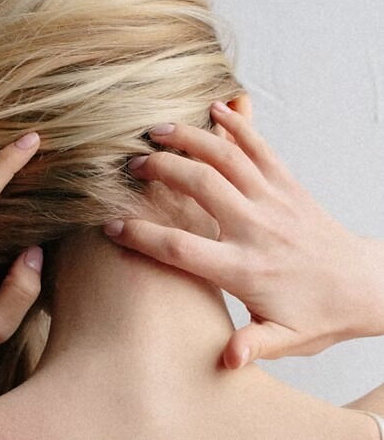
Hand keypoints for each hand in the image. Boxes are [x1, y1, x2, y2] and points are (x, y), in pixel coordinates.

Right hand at [104, 101, 383, 369]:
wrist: (365, 284)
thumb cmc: (320, 314)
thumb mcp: (287, 340)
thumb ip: (254, 346)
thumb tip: (226, 361)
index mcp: (245, 268)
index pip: (180, 248)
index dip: (140, 235)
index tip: (111, 226)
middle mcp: (256, 227)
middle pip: (198, 185)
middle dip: (159, 169)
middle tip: (132, 164)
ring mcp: (273, 200)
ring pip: (225, 156)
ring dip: (188, 138)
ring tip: (158, 129)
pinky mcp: (288, 184)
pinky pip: (260, 146)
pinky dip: (237, 123)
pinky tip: (216, 107)